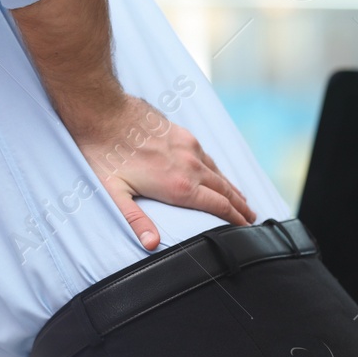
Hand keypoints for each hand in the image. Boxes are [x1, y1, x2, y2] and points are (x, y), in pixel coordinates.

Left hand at [76, 95, 255, 249]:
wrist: (105, 112)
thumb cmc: (105, 154)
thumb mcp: (116, 193)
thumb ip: (136, 220)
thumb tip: (151, 244)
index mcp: (178, 186)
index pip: (217, 206)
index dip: (235, 219)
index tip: (246, 228)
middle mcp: (190, 167)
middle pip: (224, 190)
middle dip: (240, 206)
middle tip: (252, 218)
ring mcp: (189, 148)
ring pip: (218, 172)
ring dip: (232, 188)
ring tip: (242, 199)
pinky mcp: (183, 134)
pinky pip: (207, 156)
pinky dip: (218, 169)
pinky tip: (217, 173)